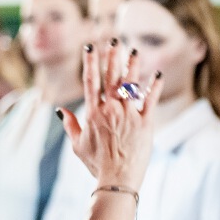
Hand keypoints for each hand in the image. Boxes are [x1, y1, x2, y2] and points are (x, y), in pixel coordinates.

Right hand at [57, 41, 161, 190]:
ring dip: (133, 66)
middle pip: (112, 77)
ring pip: (131, 84)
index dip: (90, 62)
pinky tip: (157, 75)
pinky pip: (150, 101)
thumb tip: (61, 110)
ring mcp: (129, 115)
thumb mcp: (77, 145)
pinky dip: (154, 87)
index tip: (90, 47)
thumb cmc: (96, 163)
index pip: (90, 81)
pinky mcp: (145, 123)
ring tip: (134, 50)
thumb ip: (70, 125)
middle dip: (112, 57)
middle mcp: (111, 110)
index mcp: (93, 113)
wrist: (117, 179)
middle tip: (114, 40)